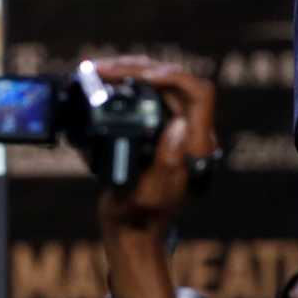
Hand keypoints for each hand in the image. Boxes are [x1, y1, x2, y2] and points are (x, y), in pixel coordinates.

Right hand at [90, 59, 215, 234]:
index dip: (173, 77)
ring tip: (97, 70)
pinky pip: (144, 93)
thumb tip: (179, 124)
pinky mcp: (154, 127)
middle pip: (174, 80)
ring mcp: (172, 127)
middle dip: (138, 68)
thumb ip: (168, 163)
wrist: (131, 230)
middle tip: (104, 69)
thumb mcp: (151, 195)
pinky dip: (122, 82)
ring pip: (157, 83)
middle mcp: (188, 132)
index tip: (142, 77)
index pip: (199, 94)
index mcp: (196, 146)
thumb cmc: (140, 216)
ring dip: (128, 71)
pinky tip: (102, 80)